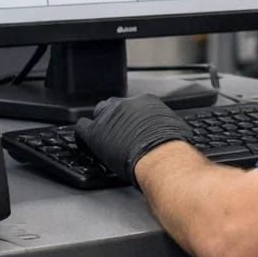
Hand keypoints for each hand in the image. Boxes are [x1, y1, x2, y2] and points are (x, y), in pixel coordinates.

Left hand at [75, 93, 192, 185]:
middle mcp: (126, 104)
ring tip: (103, 137)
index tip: (132, 126)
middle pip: (114, 106)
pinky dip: (82, 135)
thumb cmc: (172, 145)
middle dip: (115, 117)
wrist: (161, 155)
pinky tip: (86, 143)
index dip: (131, 117)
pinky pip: (81, 128)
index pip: (133, 104)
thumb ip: (167, 124)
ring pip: (98, 114)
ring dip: (100, 124)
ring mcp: (109, 117)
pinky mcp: (95, 132)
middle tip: (118, 132)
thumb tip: (171, 131)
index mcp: (146, 101)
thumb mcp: (176, 128)